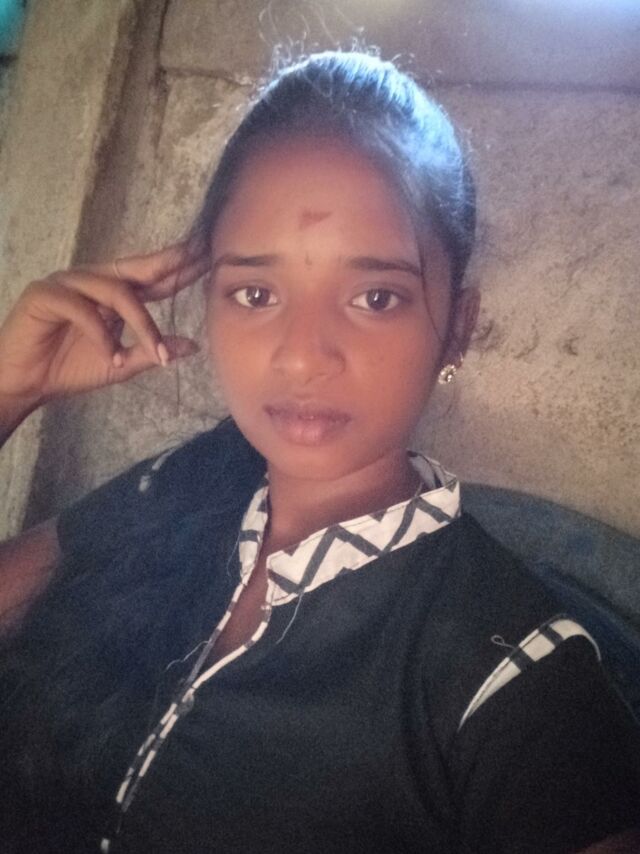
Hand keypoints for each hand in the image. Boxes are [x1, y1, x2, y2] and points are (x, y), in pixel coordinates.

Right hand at [0, 243, 207, 421]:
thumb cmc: (69, 370)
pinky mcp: (44, 295)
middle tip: (200, 259)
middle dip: (169, 264)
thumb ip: (152, 351)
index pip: (151, 277)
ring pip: (116, 292)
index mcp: (110, 293)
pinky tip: (113, 355)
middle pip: (136, 269)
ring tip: (157, 354)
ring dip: (141, 324)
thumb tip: (193, 346)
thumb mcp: (121, 364)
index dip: (179, 270)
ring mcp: (67, 284)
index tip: (210, 260)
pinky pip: (82, 309)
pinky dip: (101, 335)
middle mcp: (91, 281)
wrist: (24, 384)